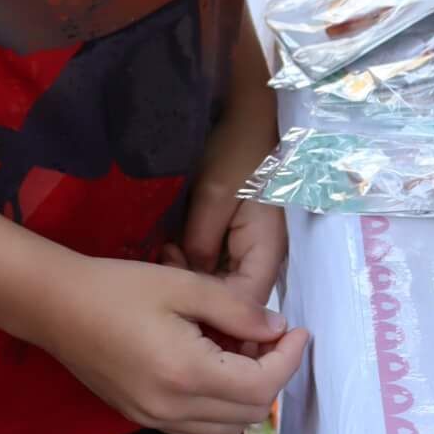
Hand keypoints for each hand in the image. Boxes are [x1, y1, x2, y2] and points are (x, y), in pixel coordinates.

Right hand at [29, 252, 308, 433]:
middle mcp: (173, 408)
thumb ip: (237, 310)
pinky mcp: (142, 418)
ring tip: (241, 351)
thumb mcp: (184, 285)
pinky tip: (213, 368)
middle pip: (251, 413)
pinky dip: (220, 406)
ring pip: (228, 427)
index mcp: (187, 373)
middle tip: (268, 335)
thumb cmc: (118, 287)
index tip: (298, 330)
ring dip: (248, 394)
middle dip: (272, 375)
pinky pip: (198, 428)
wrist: (56, 307)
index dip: (289, 359)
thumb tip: (276, 328)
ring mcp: (155, 420)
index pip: (262, 386)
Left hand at [180, 110, 286, 298]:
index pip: (246, 301)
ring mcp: (252, 249)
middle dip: (199, 290)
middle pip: (235, 297)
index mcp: (267, 249)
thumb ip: (202, 242)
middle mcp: (264, 257)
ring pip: (225, 283)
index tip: (178, 293)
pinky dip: (197, 262)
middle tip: (166, 260)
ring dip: (195, 275)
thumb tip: (191, 278)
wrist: (248, 123)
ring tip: (167, 251)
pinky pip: (220, 265)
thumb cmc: (236, 155)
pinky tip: (175, 247)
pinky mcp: (239, 241)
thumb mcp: (213, 196)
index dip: (215, 310)